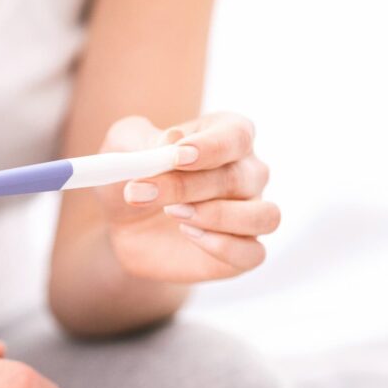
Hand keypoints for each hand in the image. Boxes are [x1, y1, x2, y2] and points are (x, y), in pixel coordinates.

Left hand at [98, 113, 277, 281]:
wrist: (124, 222)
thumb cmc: (133, 173)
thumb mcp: (124, 146)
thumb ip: (144, 139)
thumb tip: (173, 139)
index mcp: (227, 134)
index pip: (236, 135)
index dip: (210, 147)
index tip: (177, 156)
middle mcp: (248, 172)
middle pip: (238, 177)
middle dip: (186, 186)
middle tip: (140, 192)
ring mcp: (250, 213)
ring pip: (263, 216)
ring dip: (218, 216)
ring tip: (172, 214)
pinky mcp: (243, 251)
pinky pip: (253, 253)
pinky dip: (225, 247)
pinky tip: (190, 235)